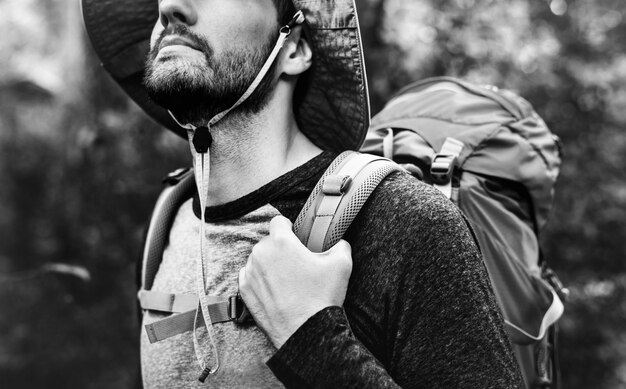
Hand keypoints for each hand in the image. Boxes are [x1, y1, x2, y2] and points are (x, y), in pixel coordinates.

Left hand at [238, 215, 352, 348]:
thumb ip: (340, 244)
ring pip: (259, 259)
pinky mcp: (244, 291)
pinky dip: (261, 280)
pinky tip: (277, 290)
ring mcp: (250, 273)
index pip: (278, 221)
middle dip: (282, 249)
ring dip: (270, 264)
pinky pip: (251, 276)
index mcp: (281, 242)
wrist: (306, 333)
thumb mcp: (342, 264)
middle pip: (269, 242)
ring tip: (288, 280)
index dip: (290, 227)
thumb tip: (338, 242)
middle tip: (298, 264)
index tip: (296, 237)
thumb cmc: (321, 298)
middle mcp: (260, 254)